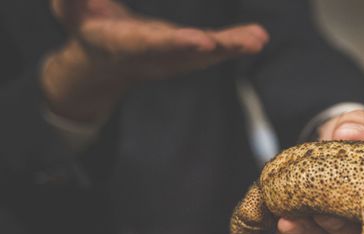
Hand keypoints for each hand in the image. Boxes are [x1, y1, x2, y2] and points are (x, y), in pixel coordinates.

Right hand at [42, 0, 267, 120]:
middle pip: (191, 53)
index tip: (202, 42)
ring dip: (234, 47)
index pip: (154, 45)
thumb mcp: (70, 13)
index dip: (178, 44)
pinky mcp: (185, 54)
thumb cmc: (86, 29)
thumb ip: (71, 3)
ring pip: (208, 54)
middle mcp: (156, 55)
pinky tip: (259, 37)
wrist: (102, 63)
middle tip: (247, 43)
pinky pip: (213, 50)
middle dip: (219, 48)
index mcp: (127, 45)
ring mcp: (173, 57)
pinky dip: (235, 44)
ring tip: (259, 39)